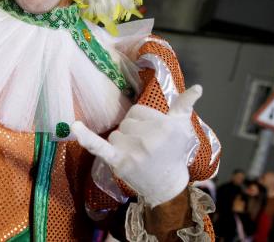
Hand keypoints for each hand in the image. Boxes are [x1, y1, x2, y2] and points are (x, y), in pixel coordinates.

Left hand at [71, 85, 201, 206]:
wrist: (167, 186)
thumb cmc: (174, 153)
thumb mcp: (182, 128)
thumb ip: (185, 105)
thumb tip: (197, 87)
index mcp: (165, 126)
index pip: (138, 111)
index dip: (144, 121)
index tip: (154, 135)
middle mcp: (149, 138)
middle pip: (126, 122)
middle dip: (134, 132)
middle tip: (147, 148)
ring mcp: (133, 151)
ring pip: (115, 134)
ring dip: (122, 143)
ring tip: (138, 156)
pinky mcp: (119, 162)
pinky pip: (97, 146)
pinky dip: (85, 136)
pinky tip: (75, 125)